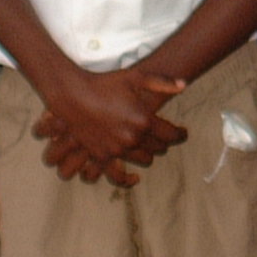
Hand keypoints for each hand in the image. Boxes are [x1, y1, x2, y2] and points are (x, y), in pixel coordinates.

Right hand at [37, 67, 187, 178]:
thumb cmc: (104, 84)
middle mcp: (133, 138)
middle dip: (164, 143)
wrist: (73, 95)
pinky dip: (128, 179)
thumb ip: (161, 82)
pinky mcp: (102, 157)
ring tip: (150, 149)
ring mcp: (117, 150)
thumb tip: (183, 85)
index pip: (171, 134)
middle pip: (158, 148)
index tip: (183, 133)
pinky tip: (134, 177)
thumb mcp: (134, 77)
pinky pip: (119, 176)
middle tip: (166, 139)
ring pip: (143, 160)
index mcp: (144, 120)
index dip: (180, 134)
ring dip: (149, 154)